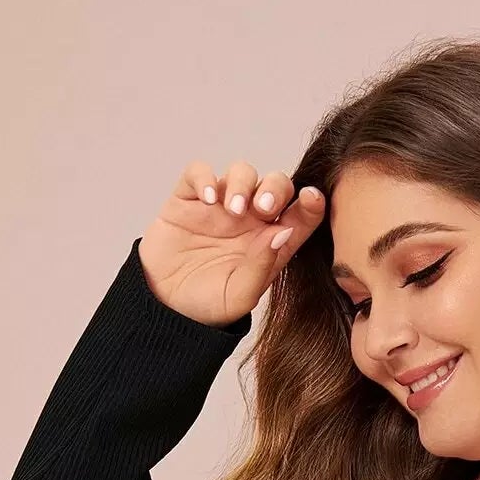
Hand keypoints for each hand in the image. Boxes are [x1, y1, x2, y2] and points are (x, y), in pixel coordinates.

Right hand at [137, 158, 327, 327]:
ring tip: (232, 210)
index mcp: (272, 244)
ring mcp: (220, 206)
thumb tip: (282, 231)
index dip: (310, 204)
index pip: (299, 216)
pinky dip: (204, 177)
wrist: (167, 307)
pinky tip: (207, 199)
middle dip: (274, 188)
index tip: (312, 199)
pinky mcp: (188, 198)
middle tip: (263, 208)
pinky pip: (198, 172)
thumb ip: (262, 265)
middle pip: (275, 185)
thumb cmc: (209, 305)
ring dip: (242, 183)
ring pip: (241, 172)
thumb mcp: (240, 295)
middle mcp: (250, 220)